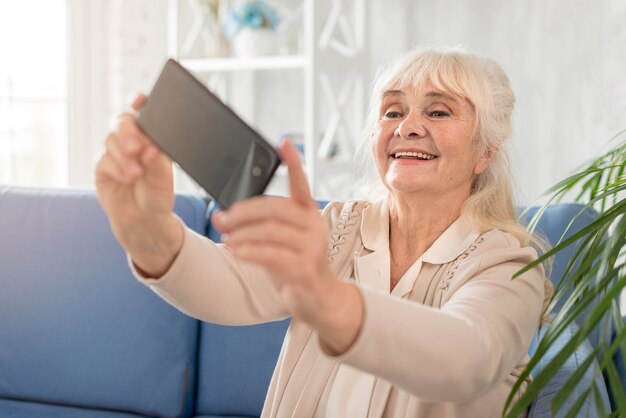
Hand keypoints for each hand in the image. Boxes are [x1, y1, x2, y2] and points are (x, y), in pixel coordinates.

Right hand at [95, 94, 182, 276]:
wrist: (145, 220)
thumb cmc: (158, 195)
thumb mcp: (165, 179)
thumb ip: (159, 162)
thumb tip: (151, 147)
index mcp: (151, 137)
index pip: (144, 113)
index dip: (140, 102)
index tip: (139, 101)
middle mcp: (132, 140)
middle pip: (123, 122)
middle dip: (128, 132)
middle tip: (137, 147)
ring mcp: (115, 152)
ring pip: (111, 139)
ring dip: (124, 156)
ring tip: (137, 174)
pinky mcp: (102, 167)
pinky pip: (104, 160)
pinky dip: (116, 169)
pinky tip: (127, 179)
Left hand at [212, 140, 362, 352]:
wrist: (318, 298)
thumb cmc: (296, 263)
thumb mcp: (282, 240)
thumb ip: (259, 226)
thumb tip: (224, 216)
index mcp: (308, 213)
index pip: (301, 183)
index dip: (293, 163)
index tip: (283, 143)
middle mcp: (313, 226)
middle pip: (276, 208)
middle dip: (244, 211)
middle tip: (222, 217)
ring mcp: (311, 247)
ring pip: (271, 231)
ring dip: (242, 233)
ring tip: (225, 237)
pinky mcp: (304, 268)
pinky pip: (271, 254)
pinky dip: (249, 251)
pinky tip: (235, 251)